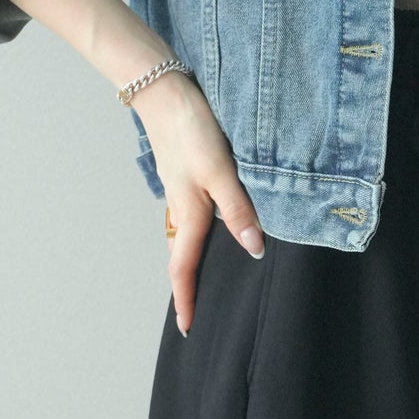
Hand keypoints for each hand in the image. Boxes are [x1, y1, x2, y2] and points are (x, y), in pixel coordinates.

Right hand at [135, 74, 265, 334]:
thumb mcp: (221, 170)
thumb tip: (254, 249)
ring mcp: (180, 191)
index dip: (187, 299)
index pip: (185, 267)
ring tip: (201, 281)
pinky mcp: (184, 174)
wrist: (163, 90)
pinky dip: (194, 235)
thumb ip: (238, 209)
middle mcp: (182, 206)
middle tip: (195, 313)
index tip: (188, 328)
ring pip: (185, 237)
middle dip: (187, 287)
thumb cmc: (192, 128)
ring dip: (190, 262)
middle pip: (183, 257)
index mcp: (190, 212)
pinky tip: (208, 229)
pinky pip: (188, 216)